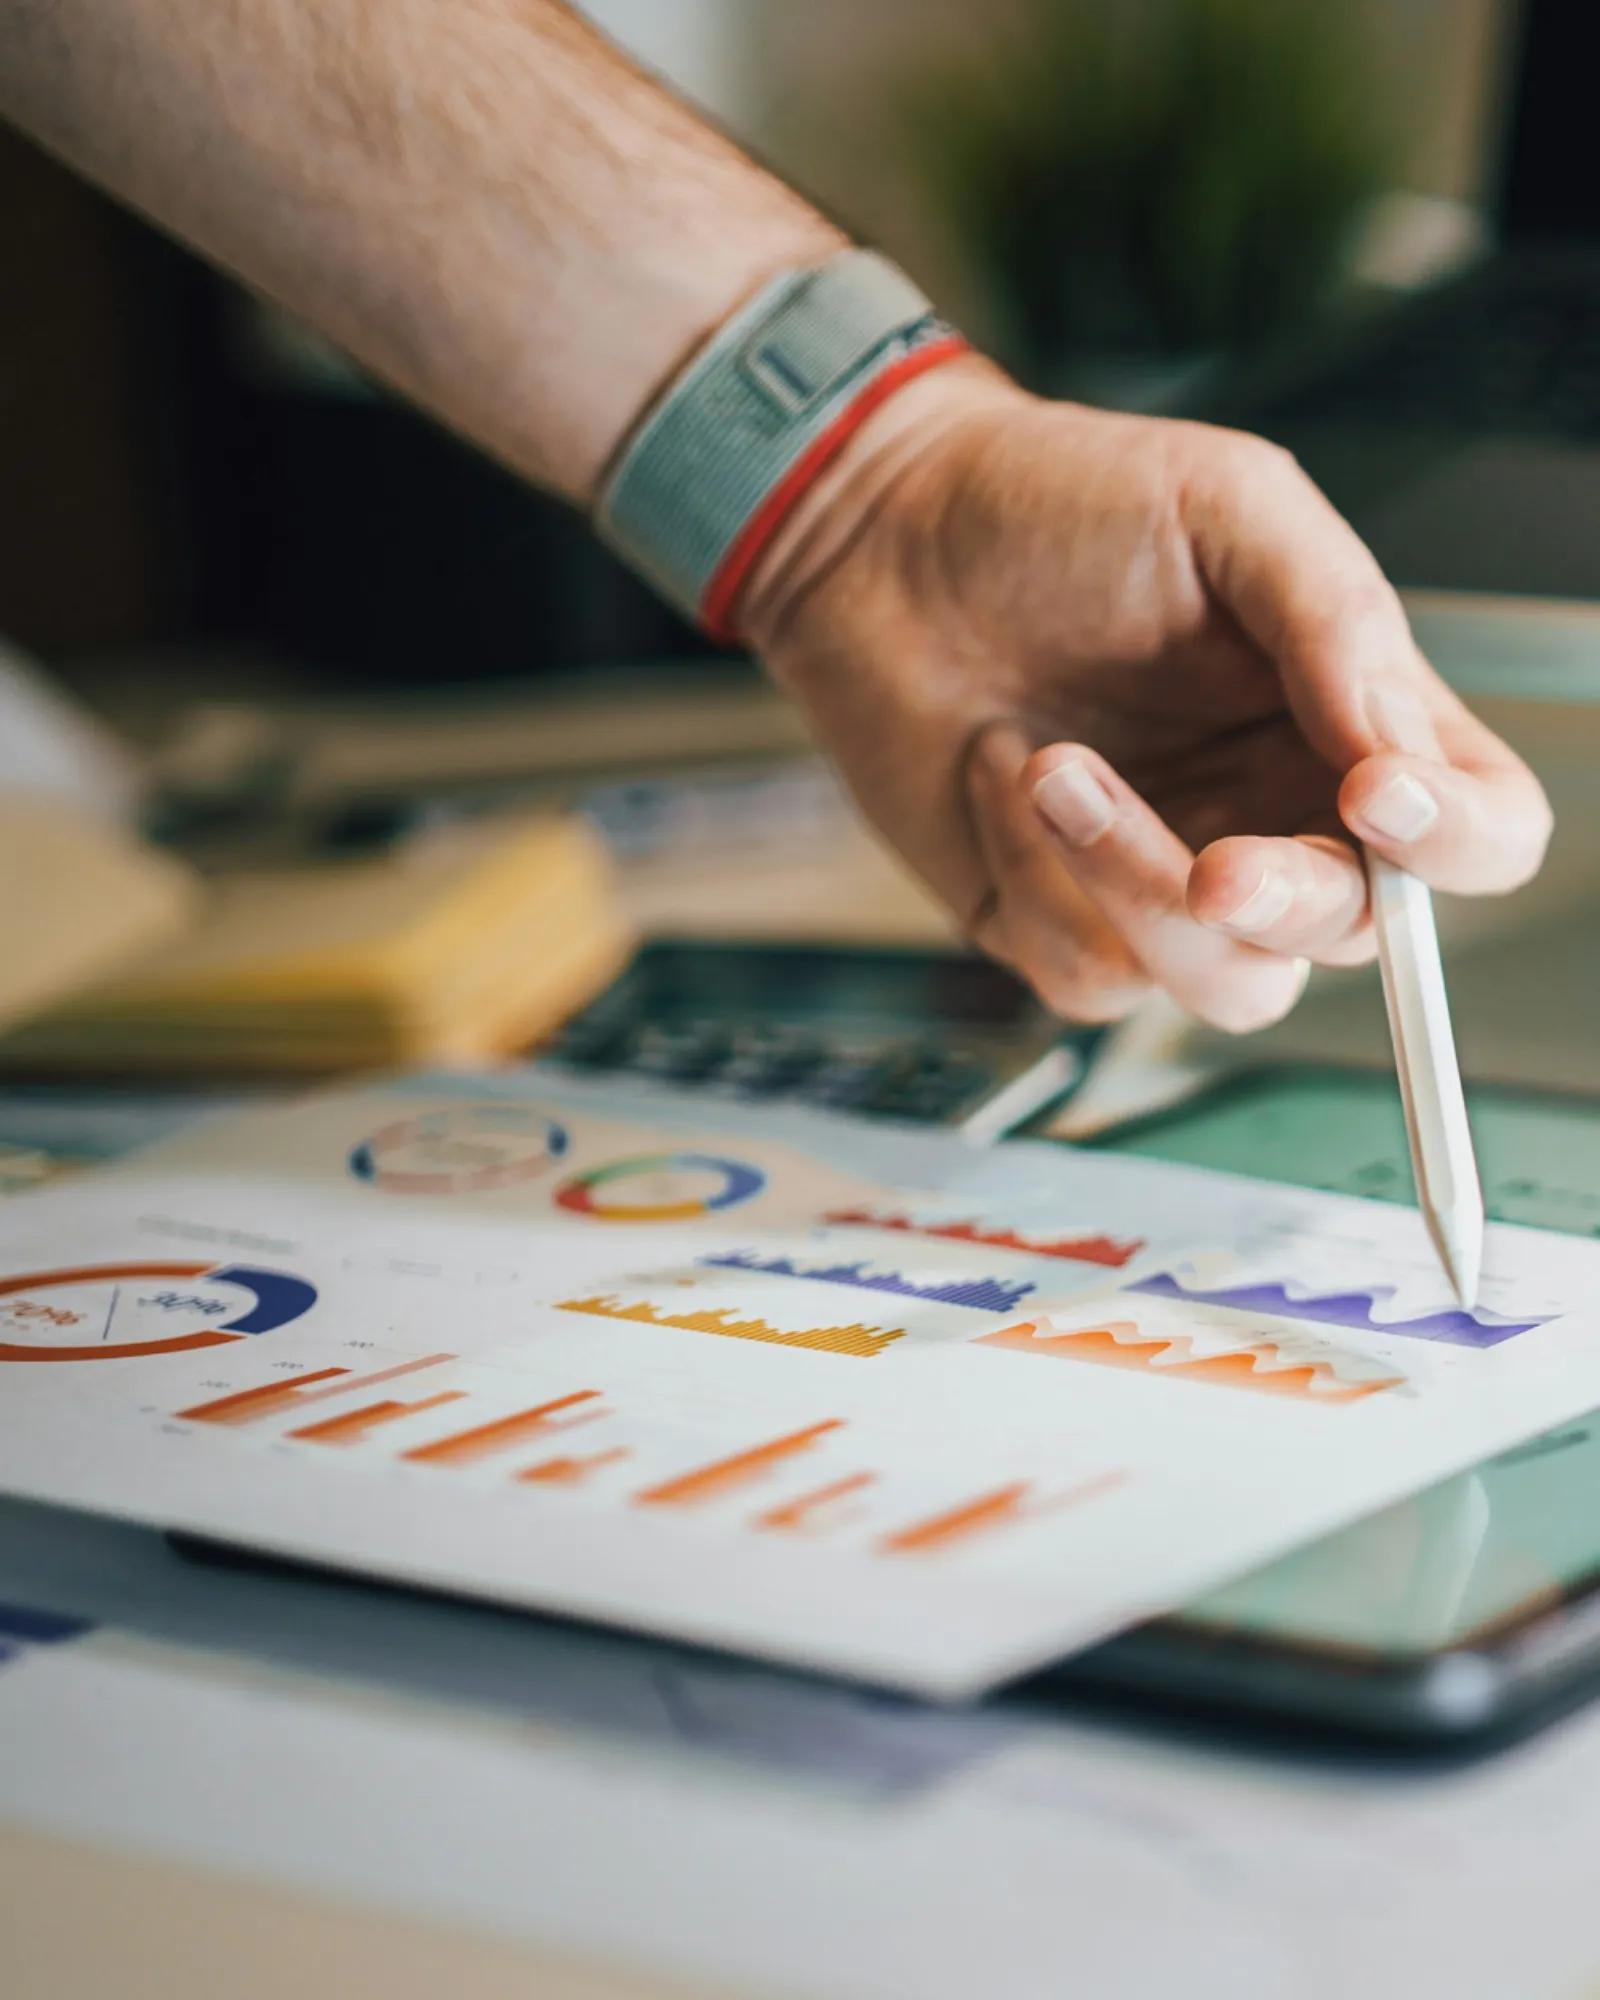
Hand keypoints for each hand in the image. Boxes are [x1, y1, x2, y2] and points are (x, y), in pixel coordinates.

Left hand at [743, 361, 1551, 1029]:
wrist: (883, 538)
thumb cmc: (1057, 504)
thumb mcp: (1226, 508)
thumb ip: (1336, 620)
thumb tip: (1399, 754)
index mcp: (1349, 721)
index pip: (1478, 831)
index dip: (1457, 842)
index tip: (1380, 795)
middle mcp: (1275, 815)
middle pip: (1357, 933)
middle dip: (1284, 902)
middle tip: (1216, 862)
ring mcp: (1167, 881)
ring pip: (1228, 984)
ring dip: (1139, 888)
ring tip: (1053, 766)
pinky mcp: (1058, 921)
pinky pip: (1091, 973)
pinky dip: (1040, 881)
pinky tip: (998, 778)